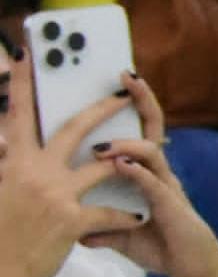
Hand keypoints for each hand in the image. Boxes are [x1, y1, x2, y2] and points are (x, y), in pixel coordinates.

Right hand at [0, 48, 137, 276]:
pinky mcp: (71, 221)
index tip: (24, 55)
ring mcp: (54, 196)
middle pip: (73, 129)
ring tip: (145, 156)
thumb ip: (9, 167)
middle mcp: (33, 173)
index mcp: (12, 165)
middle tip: (121, 91)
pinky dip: (126, 215)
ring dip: (126, 162)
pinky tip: (138, 218)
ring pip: (103, 165)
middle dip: (101, 109)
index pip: (17, 117)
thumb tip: (10, 144)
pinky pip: (110, 211)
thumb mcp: (0, 196)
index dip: (21, 85)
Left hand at [89, 75, 217, 276]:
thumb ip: (99, 225)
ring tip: (103, 143)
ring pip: (151, 152)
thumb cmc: (162, 247)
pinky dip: (136, 172)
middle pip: (153, 128)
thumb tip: (73, 226)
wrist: (192, 269)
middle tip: (126, 76)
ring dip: (126, 143)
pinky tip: (121, 165)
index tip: (114, 83)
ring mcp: (167, 186)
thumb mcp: (121, 233)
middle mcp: (159, 173)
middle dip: (140, 100)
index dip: (131, 107)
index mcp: (148, 174)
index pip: (139, 132)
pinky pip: (153, 184)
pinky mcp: (171, 205)